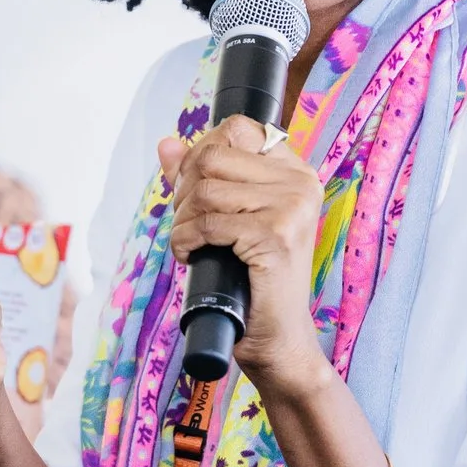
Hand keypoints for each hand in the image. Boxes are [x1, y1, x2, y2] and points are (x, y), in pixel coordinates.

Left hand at [160, 114, 325, 388]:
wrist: (277, 337)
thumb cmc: (251, 278)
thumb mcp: (227, 219)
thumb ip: (199, 178)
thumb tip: (166, 144)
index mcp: (295, 171)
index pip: (238, 129)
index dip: (201, 153)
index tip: (193, 189)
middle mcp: (300, 183)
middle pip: (213, 156)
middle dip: (184, 191)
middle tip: (186, 223)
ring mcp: (292, 207)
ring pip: (205, 189)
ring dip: (182, 220)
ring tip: (190, 243)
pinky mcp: (276, 235)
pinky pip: (208, 222)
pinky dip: (185, 240)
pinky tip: (191, 257)